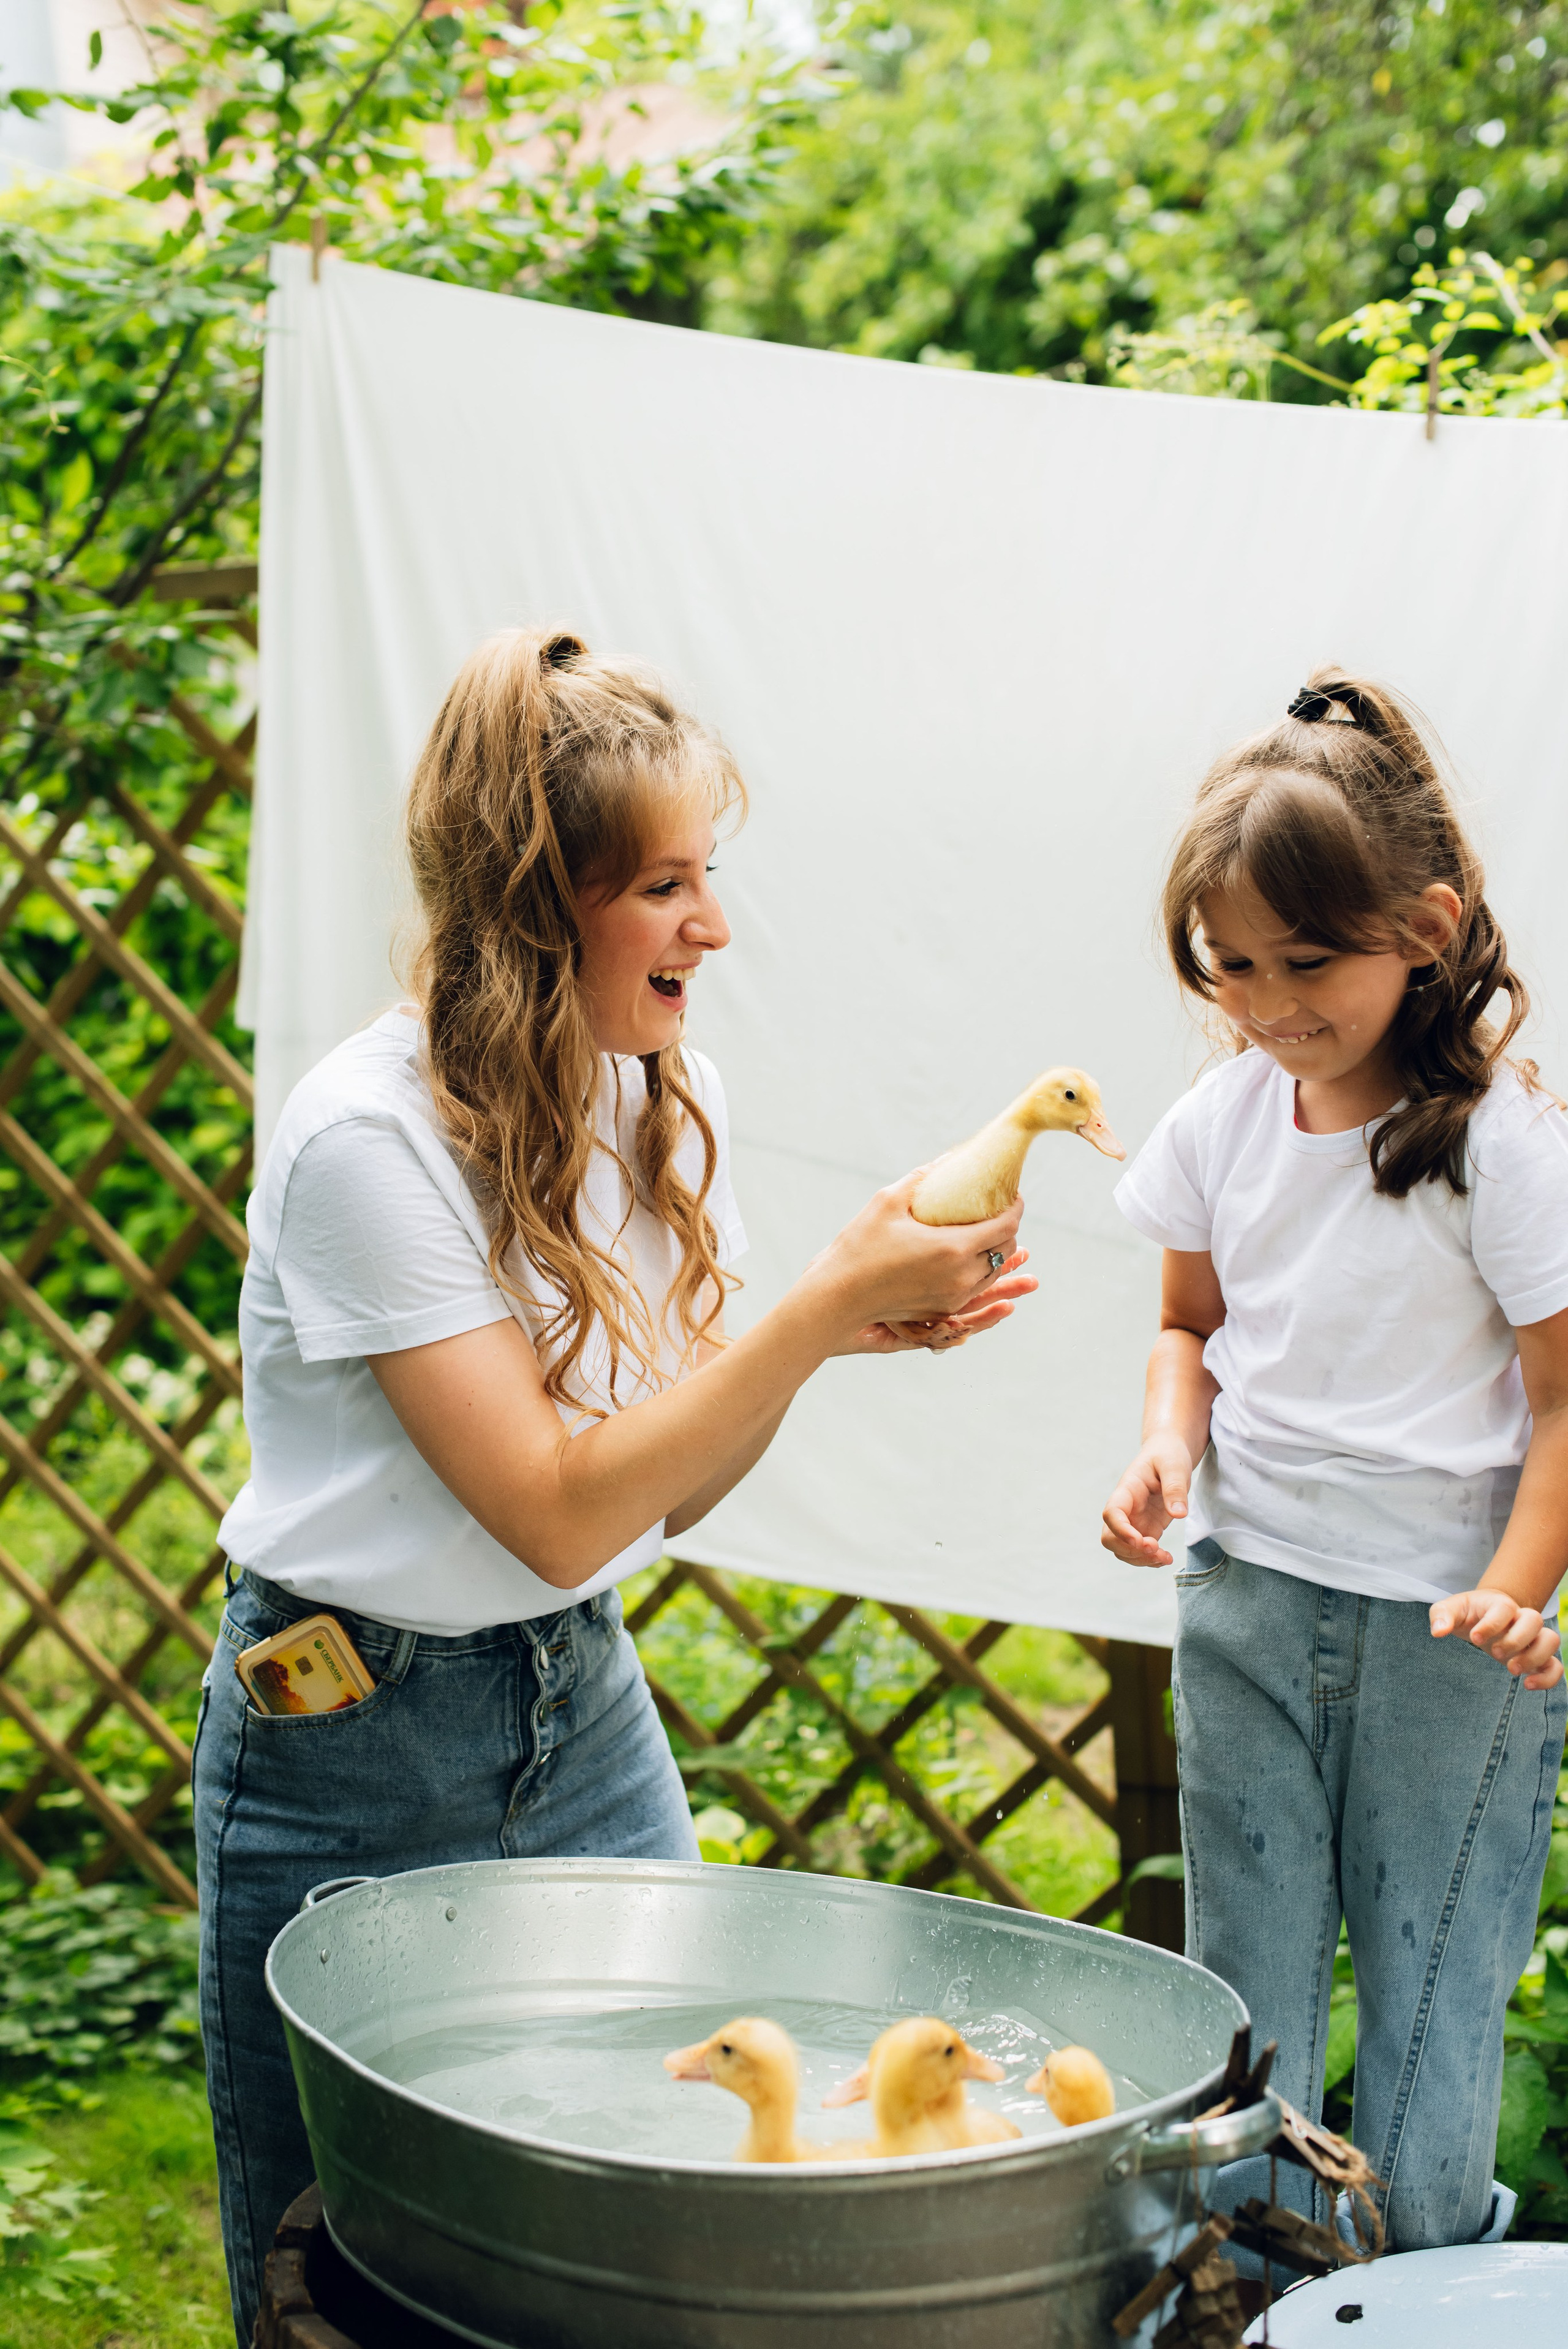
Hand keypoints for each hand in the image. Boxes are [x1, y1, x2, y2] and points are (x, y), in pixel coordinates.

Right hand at [800, 1171, 1026, 1341]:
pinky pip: (975, 1288)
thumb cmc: (859, 1247)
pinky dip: (979, 1270)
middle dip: (1008, 1227)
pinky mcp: (943, 1310)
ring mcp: (953, 1297)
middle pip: (1005, 1250)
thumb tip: (947, 1158)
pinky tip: (965, 1256)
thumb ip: (921, 1178)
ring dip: (996, 1251)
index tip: (1012, 1194)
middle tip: (997, 1209)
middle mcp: (960, 1277)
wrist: (838, 1297)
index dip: (1015, 1207)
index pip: (1006, 1226)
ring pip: (993, 1272)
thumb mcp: (887, 1201)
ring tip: (984, 1231)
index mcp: (953, 1249)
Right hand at [1101, 1436, 1193, 1567]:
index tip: (1141, 1541)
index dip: (1121, 1530)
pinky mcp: (1146, 1528)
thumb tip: (1178, 1514)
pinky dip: (1149, 1560)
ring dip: (1140, 1559)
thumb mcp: (1175, 1465)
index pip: (1112, 1513)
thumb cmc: (1168, 1455)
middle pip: (1110, 1537)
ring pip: (1122, 1549)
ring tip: (1165, 1558)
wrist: (1168, 1453)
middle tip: (1156, 1548)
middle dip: (1129, 1550)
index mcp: (1127, 1490)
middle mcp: (1125, 1508)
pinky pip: (1139, 1551)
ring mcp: (1134, 1520)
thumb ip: (1175, 1487)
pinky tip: (1165, 1558)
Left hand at [1429, 1589, 1563, 1689]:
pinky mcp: (1537, 1657)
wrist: (1483, 1618)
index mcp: (1499, 1604)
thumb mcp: (1450, 1610)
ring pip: (1551, 1640)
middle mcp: (1520, 1619)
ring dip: (1534, 1656)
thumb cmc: (1467, 1613)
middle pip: (1535, 1619)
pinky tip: (1527, 1685)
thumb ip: (1441, 1616)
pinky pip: (1556, 1666)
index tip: (1473, 1638)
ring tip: (1511, 1669)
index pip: (1504, 1608)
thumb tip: (1438, 1631)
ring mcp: (1532, 1638)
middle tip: (1494, 1653)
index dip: (1491, 1624)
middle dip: (1515, 1639)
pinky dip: (1549, 1678)